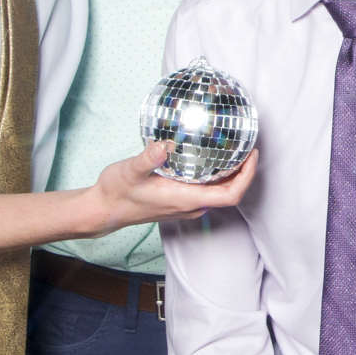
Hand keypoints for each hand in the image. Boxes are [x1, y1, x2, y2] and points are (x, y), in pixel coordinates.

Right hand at [88, 144, 259, 233]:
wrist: (104, 209)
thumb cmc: (117, 193)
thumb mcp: (129, 172)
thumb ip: (147, 160)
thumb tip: (164, 146)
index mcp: (185, 200)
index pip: (230, 195)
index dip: (246, 177)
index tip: (251, 155)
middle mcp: (190, 205)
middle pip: (229, 192)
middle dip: (243, 171)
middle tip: (247, 145)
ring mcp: (185, 205)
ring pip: (218, 192)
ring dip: (231, 173)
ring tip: (234, 148)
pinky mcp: (179, 201)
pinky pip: (206, 190)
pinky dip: (215, 175)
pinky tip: (210, 157)